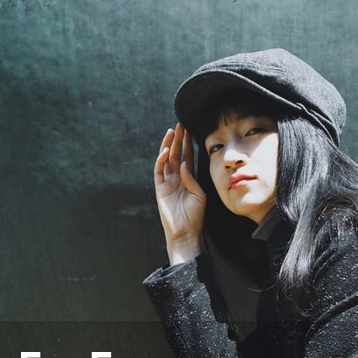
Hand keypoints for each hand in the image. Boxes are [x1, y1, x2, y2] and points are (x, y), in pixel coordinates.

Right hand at [154, 123, 205, 246]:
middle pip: (176, 154)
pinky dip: (161, 160)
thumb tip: (185, 164)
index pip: (186, 157)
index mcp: (188, 179)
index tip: (189, 130)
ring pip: (166, 160)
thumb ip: (192, 178)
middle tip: (180, 124)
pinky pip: (159, 171)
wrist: (186, 232)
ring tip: (172, 131)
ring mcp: (167, 183)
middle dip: (178, 140)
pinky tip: (166, 150)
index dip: (187, 144)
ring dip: (168, 145)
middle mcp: (176, 178)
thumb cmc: (195, 216)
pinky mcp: (159, 189)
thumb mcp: (199, 195)